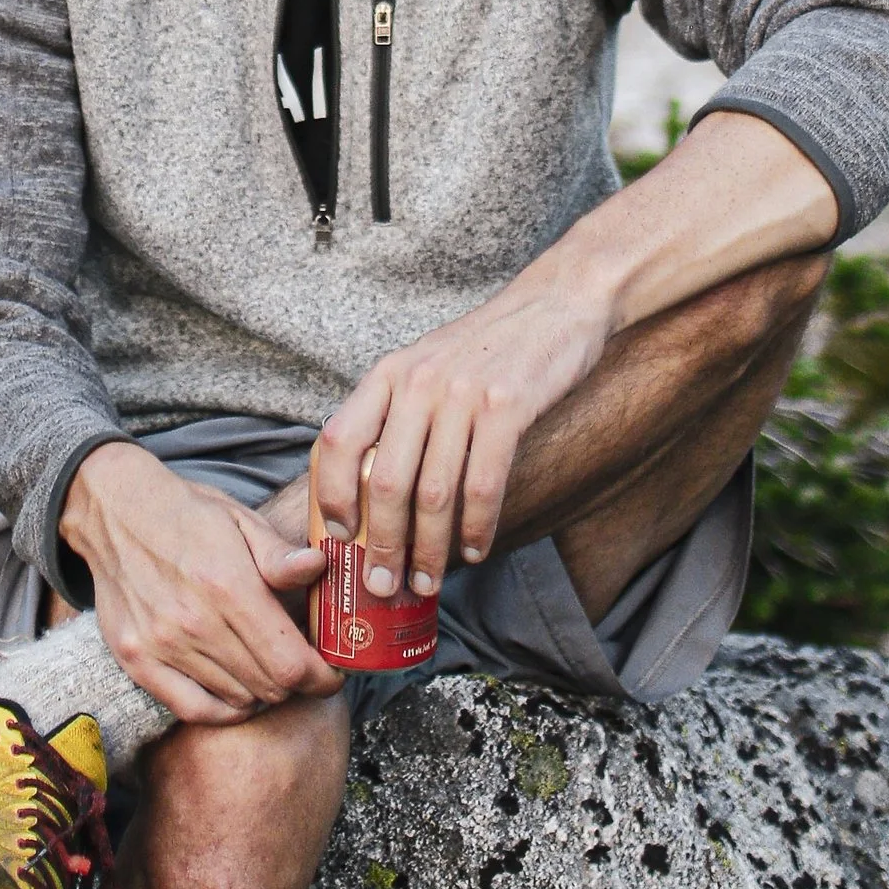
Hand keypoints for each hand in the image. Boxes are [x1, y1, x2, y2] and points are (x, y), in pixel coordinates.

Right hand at [60, 443, 337, 725]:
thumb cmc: (186, 514)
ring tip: (268, 667)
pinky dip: (225, 709)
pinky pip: (194, 709)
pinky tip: (237, 691)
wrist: (114, 512)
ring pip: (237, 699)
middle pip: (269, 686)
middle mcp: (194, 623)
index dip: (321, 678)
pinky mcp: (137, 660)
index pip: (291, 663)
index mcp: (228, 585)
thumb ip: (280, 556)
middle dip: (298, 682)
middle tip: (303, 665)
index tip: (331, 674)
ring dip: (263, 690)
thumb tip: (320, 567)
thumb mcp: (241, 521)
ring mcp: (162, 646)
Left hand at [311, 112, 837, 596]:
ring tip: (429, 581)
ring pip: (433, 492)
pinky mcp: (507, 405)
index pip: (335, 441)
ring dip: (430, 550)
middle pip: (383, 481)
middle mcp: (417, 382)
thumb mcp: (428, 367)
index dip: (330, 497)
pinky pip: (484, 483)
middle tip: (384, 586)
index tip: (337, 539)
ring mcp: (462, 393)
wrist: (558, 302)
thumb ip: (399, 416)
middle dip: (381, 545)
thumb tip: (372, 494)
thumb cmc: (491, 347)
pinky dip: (477, 527)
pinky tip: (477, 549)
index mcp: (388, 374)